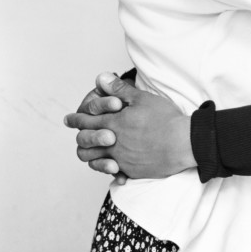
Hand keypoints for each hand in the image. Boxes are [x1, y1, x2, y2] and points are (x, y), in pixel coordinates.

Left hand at [64, 73, 194, 178]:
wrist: (182, 143)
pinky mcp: (132, 170)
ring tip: (89, 152)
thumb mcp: (142, 98)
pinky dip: (109, 170)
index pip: (87, 121)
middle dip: (80, 137)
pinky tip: (112, 168)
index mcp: (114, 123)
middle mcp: (114, 143)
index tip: (69, 119)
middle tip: (76, 134)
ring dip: (90, 155)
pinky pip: (113, 173)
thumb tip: (101, 78)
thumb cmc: (165, 119)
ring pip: (95, 160)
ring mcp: (121, 159)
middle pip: (86, 142)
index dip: (76, 119)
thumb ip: (120, 89)